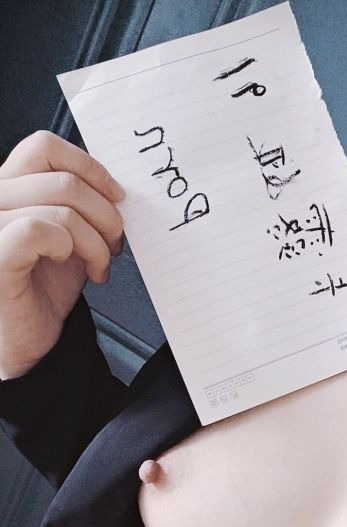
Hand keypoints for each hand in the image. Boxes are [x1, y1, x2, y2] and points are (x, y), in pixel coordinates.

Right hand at [0, 130, 124, 379]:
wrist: (26, 341)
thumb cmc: (41, 290)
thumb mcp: (68, 237)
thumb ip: (80, 207)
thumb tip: (116, 190)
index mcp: (7, 187)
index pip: (45, 147)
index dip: (90, 168)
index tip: (117, 198)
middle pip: (63, 179)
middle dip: (105, 214)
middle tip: (115, 244)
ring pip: (62, 207)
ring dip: (95, 241)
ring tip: (98, 265)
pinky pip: (41, 230)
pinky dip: (69, 247)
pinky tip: (69, 265)